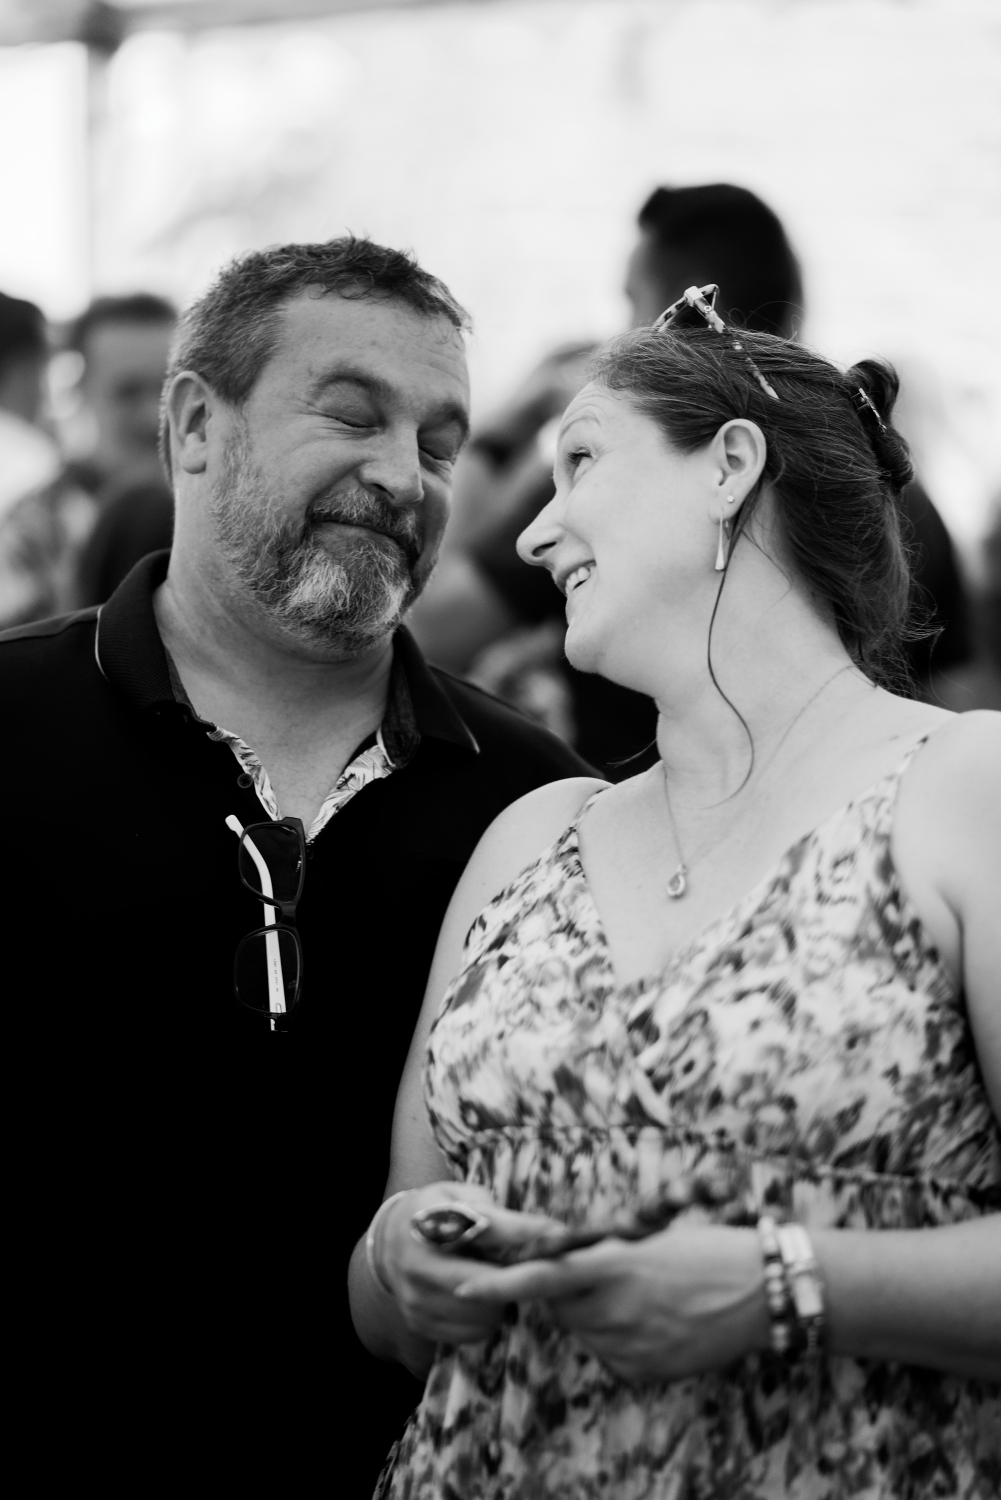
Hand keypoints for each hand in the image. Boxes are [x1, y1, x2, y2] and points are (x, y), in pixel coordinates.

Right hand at [379, 1182, 562, 1347]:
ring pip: (484, 1313)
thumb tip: (544, 1233)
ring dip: (503, 1301)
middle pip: (488, 1281)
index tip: (560, 1235)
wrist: (389, 1243)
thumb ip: (493, 1211)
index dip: (527, 1231)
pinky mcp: (419, 1321)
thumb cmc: (437, 1213)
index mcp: (432, 1219)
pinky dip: (487, 1320)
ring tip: (501, 1282)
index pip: (488, 1227)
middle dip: (517, 1277)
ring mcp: (417, 1295)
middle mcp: (420, 1259)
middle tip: (533, 1270)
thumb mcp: (459, 1195)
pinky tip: (484, 1300)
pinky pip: (472, 1333)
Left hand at [454, 1226, 769, 1382]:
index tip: (462, 1286)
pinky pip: (614, 1358)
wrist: (763, 1290)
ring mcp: (630, 1345)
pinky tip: (661, 1324)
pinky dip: (625, 1342)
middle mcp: (614, 1308)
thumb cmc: (709, 1250)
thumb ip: (602, 1254)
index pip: (540, 1277)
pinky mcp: (645, 1371)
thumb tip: (567, 1260)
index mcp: (613, 1265)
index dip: (498, 1282)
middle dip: (572, 1296)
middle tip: (614, 1277)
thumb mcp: (650, 1240)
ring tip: (649, 1299)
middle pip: (561, 1309)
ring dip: (600, 1318)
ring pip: (587, 1334)